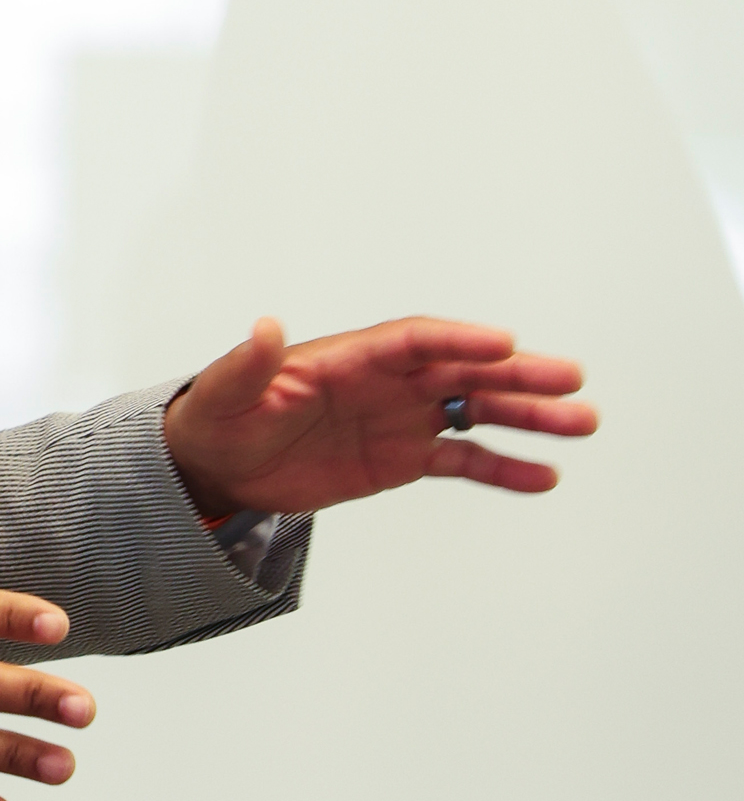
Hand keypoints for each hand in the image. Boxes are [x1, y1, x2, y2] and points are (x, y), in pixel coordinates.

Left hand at [163, 315, 598, 517]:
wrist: (219, 465)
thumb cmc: (219, 417)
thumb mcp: (226, 392)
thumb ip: (249, 363)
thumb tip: (264, 326)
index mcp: (347, 357)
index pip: (412, 340)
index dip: (457, 340)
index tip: (503, 343)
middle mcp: (383, 381)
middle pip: (459, 370)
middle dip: (514, 373)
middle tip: (569, 379)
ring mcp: (398, 417)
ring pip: (474, 410)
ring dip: (526, 415)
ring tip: (580, 423)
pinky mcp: (402, 457)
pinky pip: (462, 458)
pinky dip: (502, 465)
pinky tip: (543, 474)